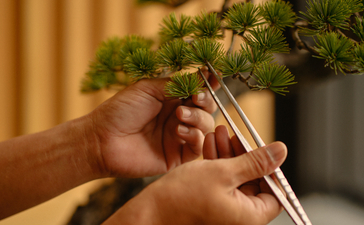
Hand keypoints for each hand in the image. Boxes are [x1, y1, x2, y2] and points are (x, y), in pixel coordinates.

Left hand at [88, 67, 218, 177]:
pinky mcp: (177, 156)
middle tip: (195, 98)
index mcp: (172, 100)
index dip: (208, 84)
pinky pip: (197, 147)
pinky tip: (179, 131)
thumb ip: (175, 84)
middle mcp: (178, 117)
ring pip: (206, 126)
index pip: (197, 91)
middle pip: (207, 108)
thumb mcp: (148, 89)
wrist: (102, 140)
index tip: (213, 76)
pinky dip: (194, 136)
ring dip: (198, 118)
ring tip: (180, 115)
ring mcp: (179, 137)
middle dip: (206, 101)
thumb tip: (200, 77)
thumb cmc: (120, 111)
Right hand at [103, 126, 286, 224]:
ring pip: (235, 178)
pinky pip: (221, 182)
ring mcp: (224, 211)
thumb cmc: (182, 198)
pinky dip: (217, 164)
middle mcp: (240, 217)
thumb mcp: (223, 172)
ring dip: (228, 154)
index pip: (275, 191)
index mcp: (250, 216)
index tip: (259, 148)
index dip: (269, 167)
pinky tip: (209, 145)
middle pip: (253, 181)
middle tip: (234, 134)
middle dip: (243, 153)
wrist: (149, 212)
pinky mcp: (211, 204)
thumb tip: (281, 151)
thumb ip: (255, 162)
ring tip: (218, 133)